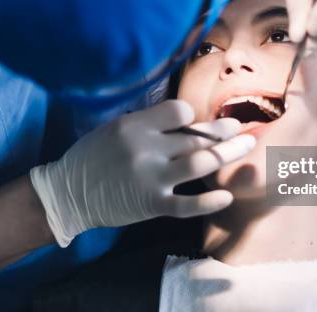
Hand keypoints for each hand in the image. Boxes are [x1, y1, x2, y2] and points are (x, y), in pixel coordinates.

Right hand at [30, 100, 254, 246]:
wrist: (69, 193)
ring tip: (248, 146)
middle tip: (242, 129)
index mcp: (135, 125)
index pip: (179, 111)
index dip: (193, 116)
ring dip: (228, 155)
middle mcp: (146, 148)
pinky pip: (187, 204)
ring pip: (200, 164)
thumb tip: (188, 118)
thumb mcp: (116, 128)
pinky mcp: (152, 205)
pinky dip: (209, 201)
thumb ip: (149, 123)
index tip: (197, 122)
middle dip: (223, 132)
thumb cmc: (93, 156)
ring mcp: (151, 178)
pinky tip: (228, 196)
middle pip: (196, 137)